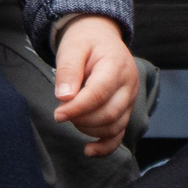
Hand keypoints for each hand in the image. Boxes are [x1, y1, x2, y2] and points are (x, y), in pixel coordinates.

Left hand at [51, 15, 137, 155]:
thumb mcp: (72, 46)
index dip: (78, 108)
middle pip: (109, 113)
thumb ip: (68, 69)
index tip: (58, 114)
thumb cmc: (85, 41)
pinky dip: (105, 146)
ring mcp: (130, 99)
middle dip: (82, 119)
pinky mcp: (126, 110)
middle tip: (62, 113)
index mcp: (116, 65)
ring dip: (89, 130)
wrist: (100, 37)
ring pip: (114, 126)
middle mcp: (128, 84)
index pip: (99, 93)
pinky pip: (120, 134)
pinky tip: (88, 151)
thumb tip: (64, 98)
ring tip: (72, 117)